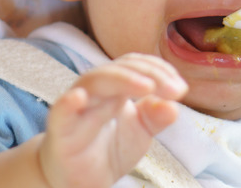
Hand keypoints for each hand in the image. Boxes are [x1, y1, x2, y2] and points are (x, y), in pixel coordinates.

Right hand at [38, 53, 187, 187]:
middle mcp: (94, 91)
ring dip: (122, 80)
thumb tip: (174, 105)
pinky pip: (59, 113)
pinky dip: (67, 103)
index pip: (135, 65)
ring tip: (146, 87)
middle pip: (118, 68)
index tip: (180, 88)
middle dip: (148, 73)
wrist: (81, 181)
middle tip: (174, 90)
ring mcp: (76, 108)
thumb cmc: (108, 149)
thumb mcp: (141, 132)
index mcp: (114, 87)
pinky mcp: (61, 131)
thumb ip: (156, 116)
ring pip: (93, 82)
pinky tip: (78, 97)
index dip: (158, 70)